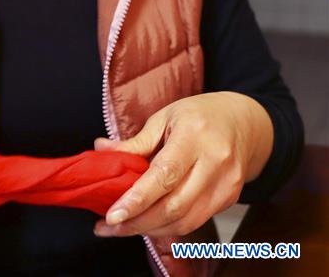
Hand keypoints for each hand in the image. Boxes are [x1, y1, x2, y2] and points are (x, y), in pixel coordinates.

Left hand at [92, 91, 273, 238]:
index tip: (113, 215)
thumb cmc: (199, 115)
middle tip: (108, 226)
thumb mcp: (164, 117)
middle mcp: (215, 164)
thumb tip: (101, 150)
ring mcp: (226, 185)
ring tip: (121, 227)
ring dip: (149, 229)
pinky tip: (147, 222)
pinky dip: (167, 226)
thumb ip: (136, 141)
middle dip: (137, 222)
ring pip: (185, 221)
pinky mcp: (229, 200)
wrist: (244, 122)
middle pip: (174, 206)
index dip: (137, 199)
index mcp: (194, 137)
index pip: (164, 175)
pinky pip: (194, 221)